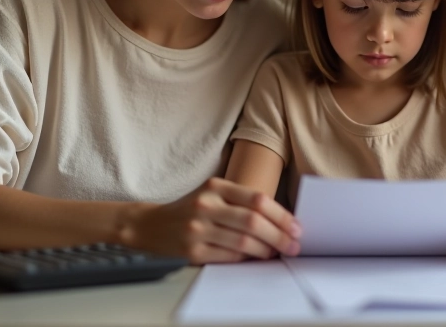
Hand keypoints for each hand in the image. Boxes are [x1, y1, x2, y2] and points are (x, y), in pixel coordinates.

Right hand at [120, 177, 301, 263]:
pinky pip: (229, 257)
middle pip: (253, 222)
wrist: (148, 225)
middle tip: (294, 245)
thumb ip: (242, 202)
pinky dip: (247, 259)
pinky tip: (255, 258)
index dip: (281, 215)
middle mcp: (206, 205)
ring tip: (277, 253)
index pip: (257, 200)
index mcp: (216, 186)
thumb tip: (280, 221)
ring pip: (243, 242)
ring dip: (266, 250)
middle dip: (280, 235)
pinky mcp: (192, 251)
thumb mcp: (213, 194)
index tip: (297, 226)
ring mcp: (197, 228)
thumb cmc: (190, 209)